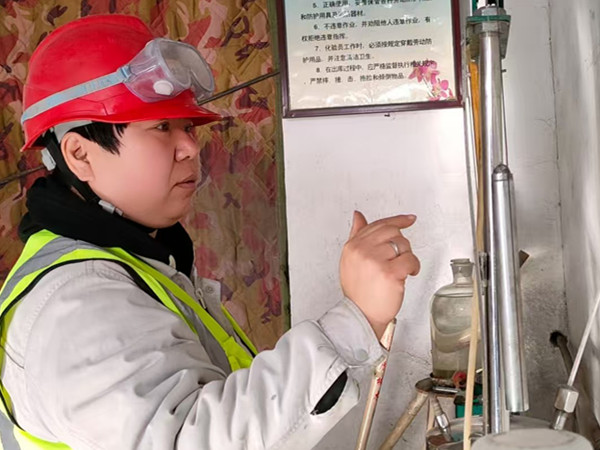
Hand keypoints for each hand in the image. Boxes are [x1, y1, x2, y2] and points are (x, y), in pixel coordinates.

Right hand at [340, 211, 419, 338]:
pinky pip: (410, 260)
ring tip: (400, 270)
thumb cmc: (359, 292)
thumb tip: (358, 216)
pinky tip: (408, 274)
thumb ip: (357, 235)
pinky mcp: (389, 273)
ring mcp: (375, 261)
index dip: (397, 220)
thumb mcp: (351, 260)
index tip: (409, 219)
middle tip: (400, 258)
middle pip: (393, 232)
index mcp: (353, 246)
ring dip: (407, 257)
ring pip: (403, 245)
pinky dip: (413, 267)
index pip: (378, 225)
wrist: (361, 315)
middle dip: (402, 245)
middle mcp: (362, 251)